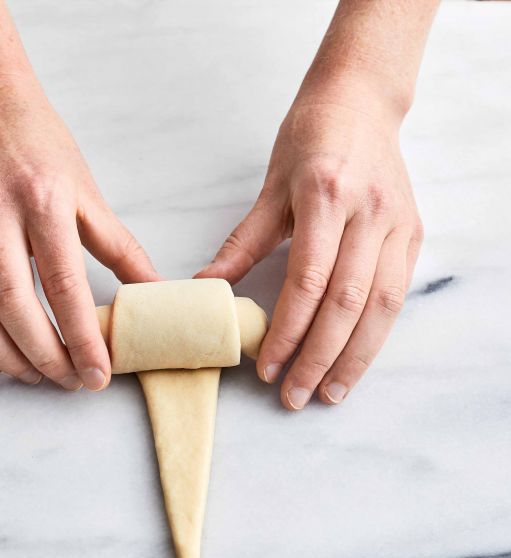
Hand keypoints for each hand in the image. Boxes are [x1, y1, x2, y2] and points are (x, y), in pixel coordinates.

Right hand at [0, 82, 158, 389]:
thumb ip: (122, 249)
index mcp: (43, 202)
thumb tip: (155, 292)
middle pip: (14, 305)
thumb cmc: (45, 152)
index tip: (98, 374)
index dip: (83, 338)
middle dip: (44, 356)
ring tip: (33, 376)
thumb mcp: (90, 195)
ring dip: (2, 354)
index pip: (65, 286)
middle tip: (68, 382)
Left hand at [197, 99, 422, 409]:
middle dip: (318, 358)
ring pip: (380, 308)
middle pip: (346, 304)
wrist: (361, 101)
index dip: (287, 332)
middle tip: (295, 396)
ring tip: (330, 394)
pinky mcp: (413, 234)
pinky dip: (376, 334)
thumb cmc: (310, 139)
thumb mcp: (270, 187)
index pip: (308, 282)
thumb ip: (242, 242)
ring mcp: (397, 225)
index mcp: (325, 197)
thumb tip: (205, 287)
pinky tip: (356, 360)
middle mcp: (368, 214)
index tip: (267, 368)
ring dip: (354, 358)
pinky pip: (397, 295)